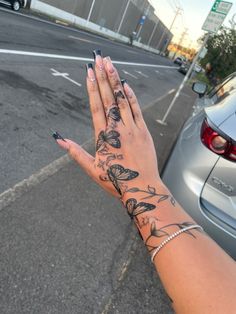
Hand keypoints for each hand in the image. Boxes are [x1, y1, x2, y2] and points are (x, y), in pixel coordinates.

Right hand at [55, 52, 159, 200]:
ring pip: (122, 100)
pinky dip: (131, 96)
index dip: (92, 88)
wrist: (142, 188)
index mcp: (103, 137)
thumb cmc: (116, 181)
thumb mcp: (92, 169)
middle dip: (103, 76)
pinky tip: (126, 84)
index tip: (89, 72)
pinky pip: (136, 109)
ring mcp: (132, 128)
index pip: (96, 106)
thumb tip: (58, 139)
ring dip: (116, 80)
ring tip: (110, 63)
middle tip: (98, 58)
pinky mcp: (143, 131)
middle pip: (109, 98)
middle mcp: (117, 128)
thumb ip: (75, 152)